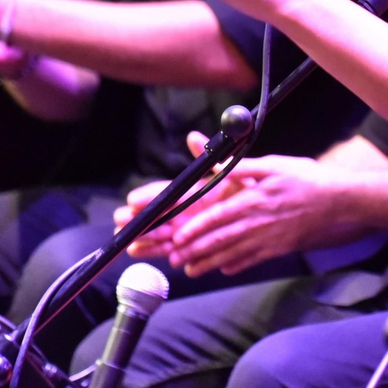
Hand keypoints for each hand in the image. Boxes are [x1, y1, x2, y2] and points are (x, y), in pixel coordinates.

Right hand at [119, 133, 240, 258]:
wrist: (256, 219)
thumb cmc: (241, 194)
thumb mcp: (229, 174)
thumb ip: (210, 157)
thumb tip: (193, 137)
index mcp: (184, 192)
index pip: (159, 192)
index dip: (145, 196)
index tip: (135, 201)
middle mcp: (175, 211)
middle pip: (145, 214)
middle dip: (133, 217)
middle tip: (132, 220)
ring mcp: (176, 231)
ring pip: (145, 234)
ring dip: (144, 236)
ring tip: (154, 236)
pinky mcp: (180, 249)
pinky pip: (156, 251)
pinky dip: (149, 250)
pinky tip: (142, 249)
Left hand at [166, 153, 351, 275]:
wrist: (340, 201)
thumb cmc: (307, 178)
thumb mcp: (274, 165)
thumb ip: (242, 167)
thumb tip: (216, 164)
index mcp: (254, 200)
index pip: (218, 217)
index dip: (196, 229)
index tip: (177, 237)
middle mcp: (258, 223)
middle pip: (220, 240)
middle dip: (195, 251)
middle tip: (174, 259)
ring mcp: (269, 239)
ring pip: (233, 254)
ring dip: (209, 263)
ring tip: (191, 270)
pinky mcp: (280, 248)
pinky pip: (254, 260)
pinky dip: (237, 265)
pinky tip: (224, 269)